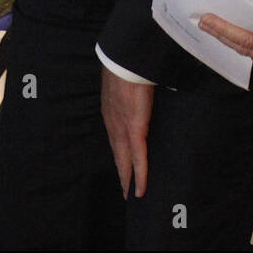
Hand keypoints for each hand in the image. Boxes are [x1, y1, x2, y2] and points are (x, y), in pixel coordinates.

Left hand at [101, 69, 152, 197]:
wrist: (125, 60)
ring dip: (127, 177)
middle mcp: (113, 123)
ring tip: (131, 192)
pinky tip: (141, 188)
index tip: (121, 163)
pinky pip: (138, 158)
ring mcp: (122, 128)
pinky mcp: (134, 130)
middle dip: (121, 172)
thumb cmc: (127, 65)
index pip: (114, 137)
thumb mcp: (126, 79)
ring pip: (125, 160)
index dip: (118, 152)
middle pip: (117, 153)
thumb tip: (139, 88)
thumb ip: (131, 89)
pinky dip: (140, 175)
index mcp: (111, 110)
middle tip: (124, 189)